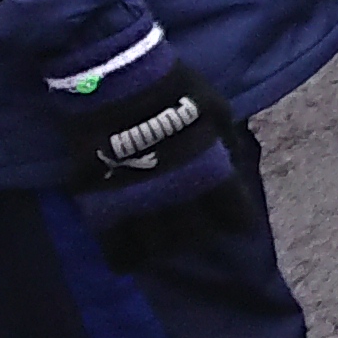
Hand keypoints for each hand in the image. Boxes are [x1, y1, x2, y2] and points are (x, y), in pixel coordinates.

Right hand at [48, 40, 246, 266]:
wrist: (116, 77)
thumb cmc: (173, 88)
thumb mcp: (216, 108)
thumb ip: (227, 144)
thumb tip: (235, 169)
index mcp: (210, 170)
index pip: (235, 214)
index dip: (235, 218)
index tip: (232, 219)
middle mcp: (178, 193)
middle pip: (195, 236)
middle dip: (196, 234)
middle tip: (191, 227)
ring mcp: (139, 201)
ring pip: (157, 247)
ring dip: (162, 247)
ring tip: (160, 242)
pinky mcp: (101, 203)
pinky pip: (115, 246)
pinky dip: (124, 257)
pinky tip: (127, 260)